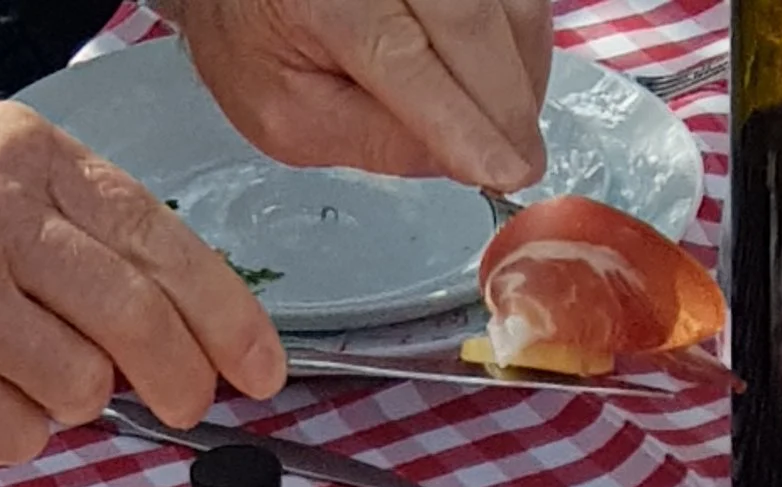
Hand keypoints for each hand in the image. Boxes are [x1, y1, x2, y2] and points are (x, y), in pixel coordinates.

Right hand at [0, 103, 285, 458]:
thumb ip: (82, 241)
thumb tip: (180, 331)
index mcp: (27, 156)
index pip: (158, 241)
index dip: (224, 316)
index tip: (258, 367)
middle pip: (136, 320)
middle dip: (179, 380)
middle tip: (183, 406)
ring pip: (81, 387)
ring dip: (68, 401)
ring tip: (18, 371)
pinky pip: (19, 434)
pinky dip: (10, 433)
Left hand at [168, 0, 550, 187]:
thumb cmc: (257, 37)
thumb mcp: (286, 115)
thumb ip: (370, 141)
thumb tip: (457, 158)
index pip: (406, 62)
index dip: (464, 124)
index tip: (507, 173)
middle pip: (469, 22)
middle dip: (506, 105)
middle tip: (523, 167)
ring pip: (507, 0)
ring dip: (522, 72)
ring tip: (511, 128)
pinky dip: (522, 37)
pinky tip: (507, 80)